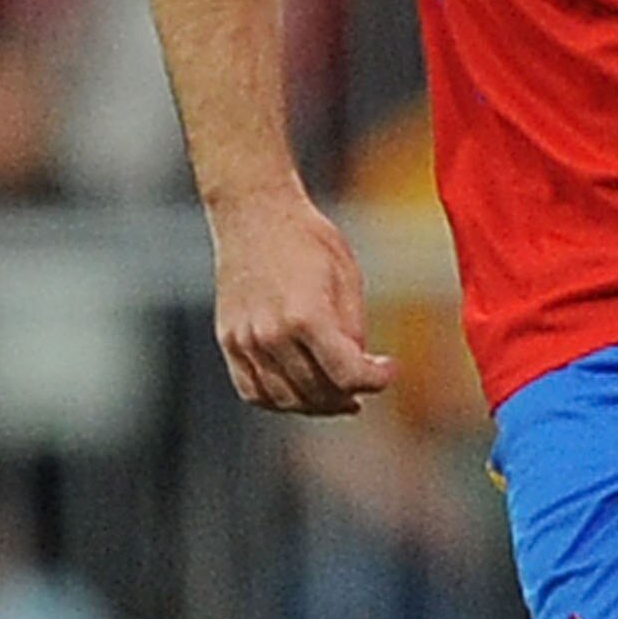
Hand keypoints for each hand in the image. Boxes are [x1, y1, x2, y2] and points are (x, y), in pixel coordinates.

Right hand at [209, 189, 396, 414]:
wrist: (254, 214)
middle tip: (363, 386)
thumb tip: (356, 368)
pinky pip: (252, 390)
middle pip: (317, 392)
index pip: (347, 374)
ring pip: (284, 399)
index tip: (388, 372)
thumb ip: (352, 329)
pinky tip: (299, 393)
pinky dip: (278, 400)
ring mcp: (245, 341)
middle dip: (347, 395)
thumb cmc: (306, 238)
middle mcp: (272, 334)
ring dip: (316, 404)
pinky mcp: (229, 340)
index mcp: (307, 316)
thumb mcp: (346, 278)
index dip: (376, 381)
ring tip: (335, 395)